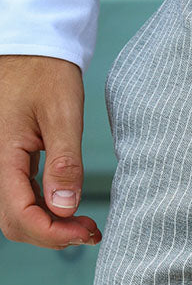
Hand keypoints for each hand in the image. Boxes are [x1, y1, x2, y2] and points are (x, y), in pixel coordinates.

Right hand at [0, 54, 101, 248]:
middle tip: (90, 229)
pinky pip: (22, 198)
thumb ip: (65, 162)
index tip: (86, 230)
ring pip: (18, 215)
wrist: (33, 49)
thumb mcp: (62, 113)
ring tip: (85, 224)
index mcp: (4, 153)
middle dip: (52, 235)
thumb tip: (65, 206)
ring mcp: (3, 164)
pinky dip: (46, 212)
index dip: (52, 233)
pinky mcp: (12, 162)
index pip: (20, 215)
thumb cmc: (46, 73)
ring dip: (50, 227)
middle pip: (15, 223)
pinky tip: (70, 209)